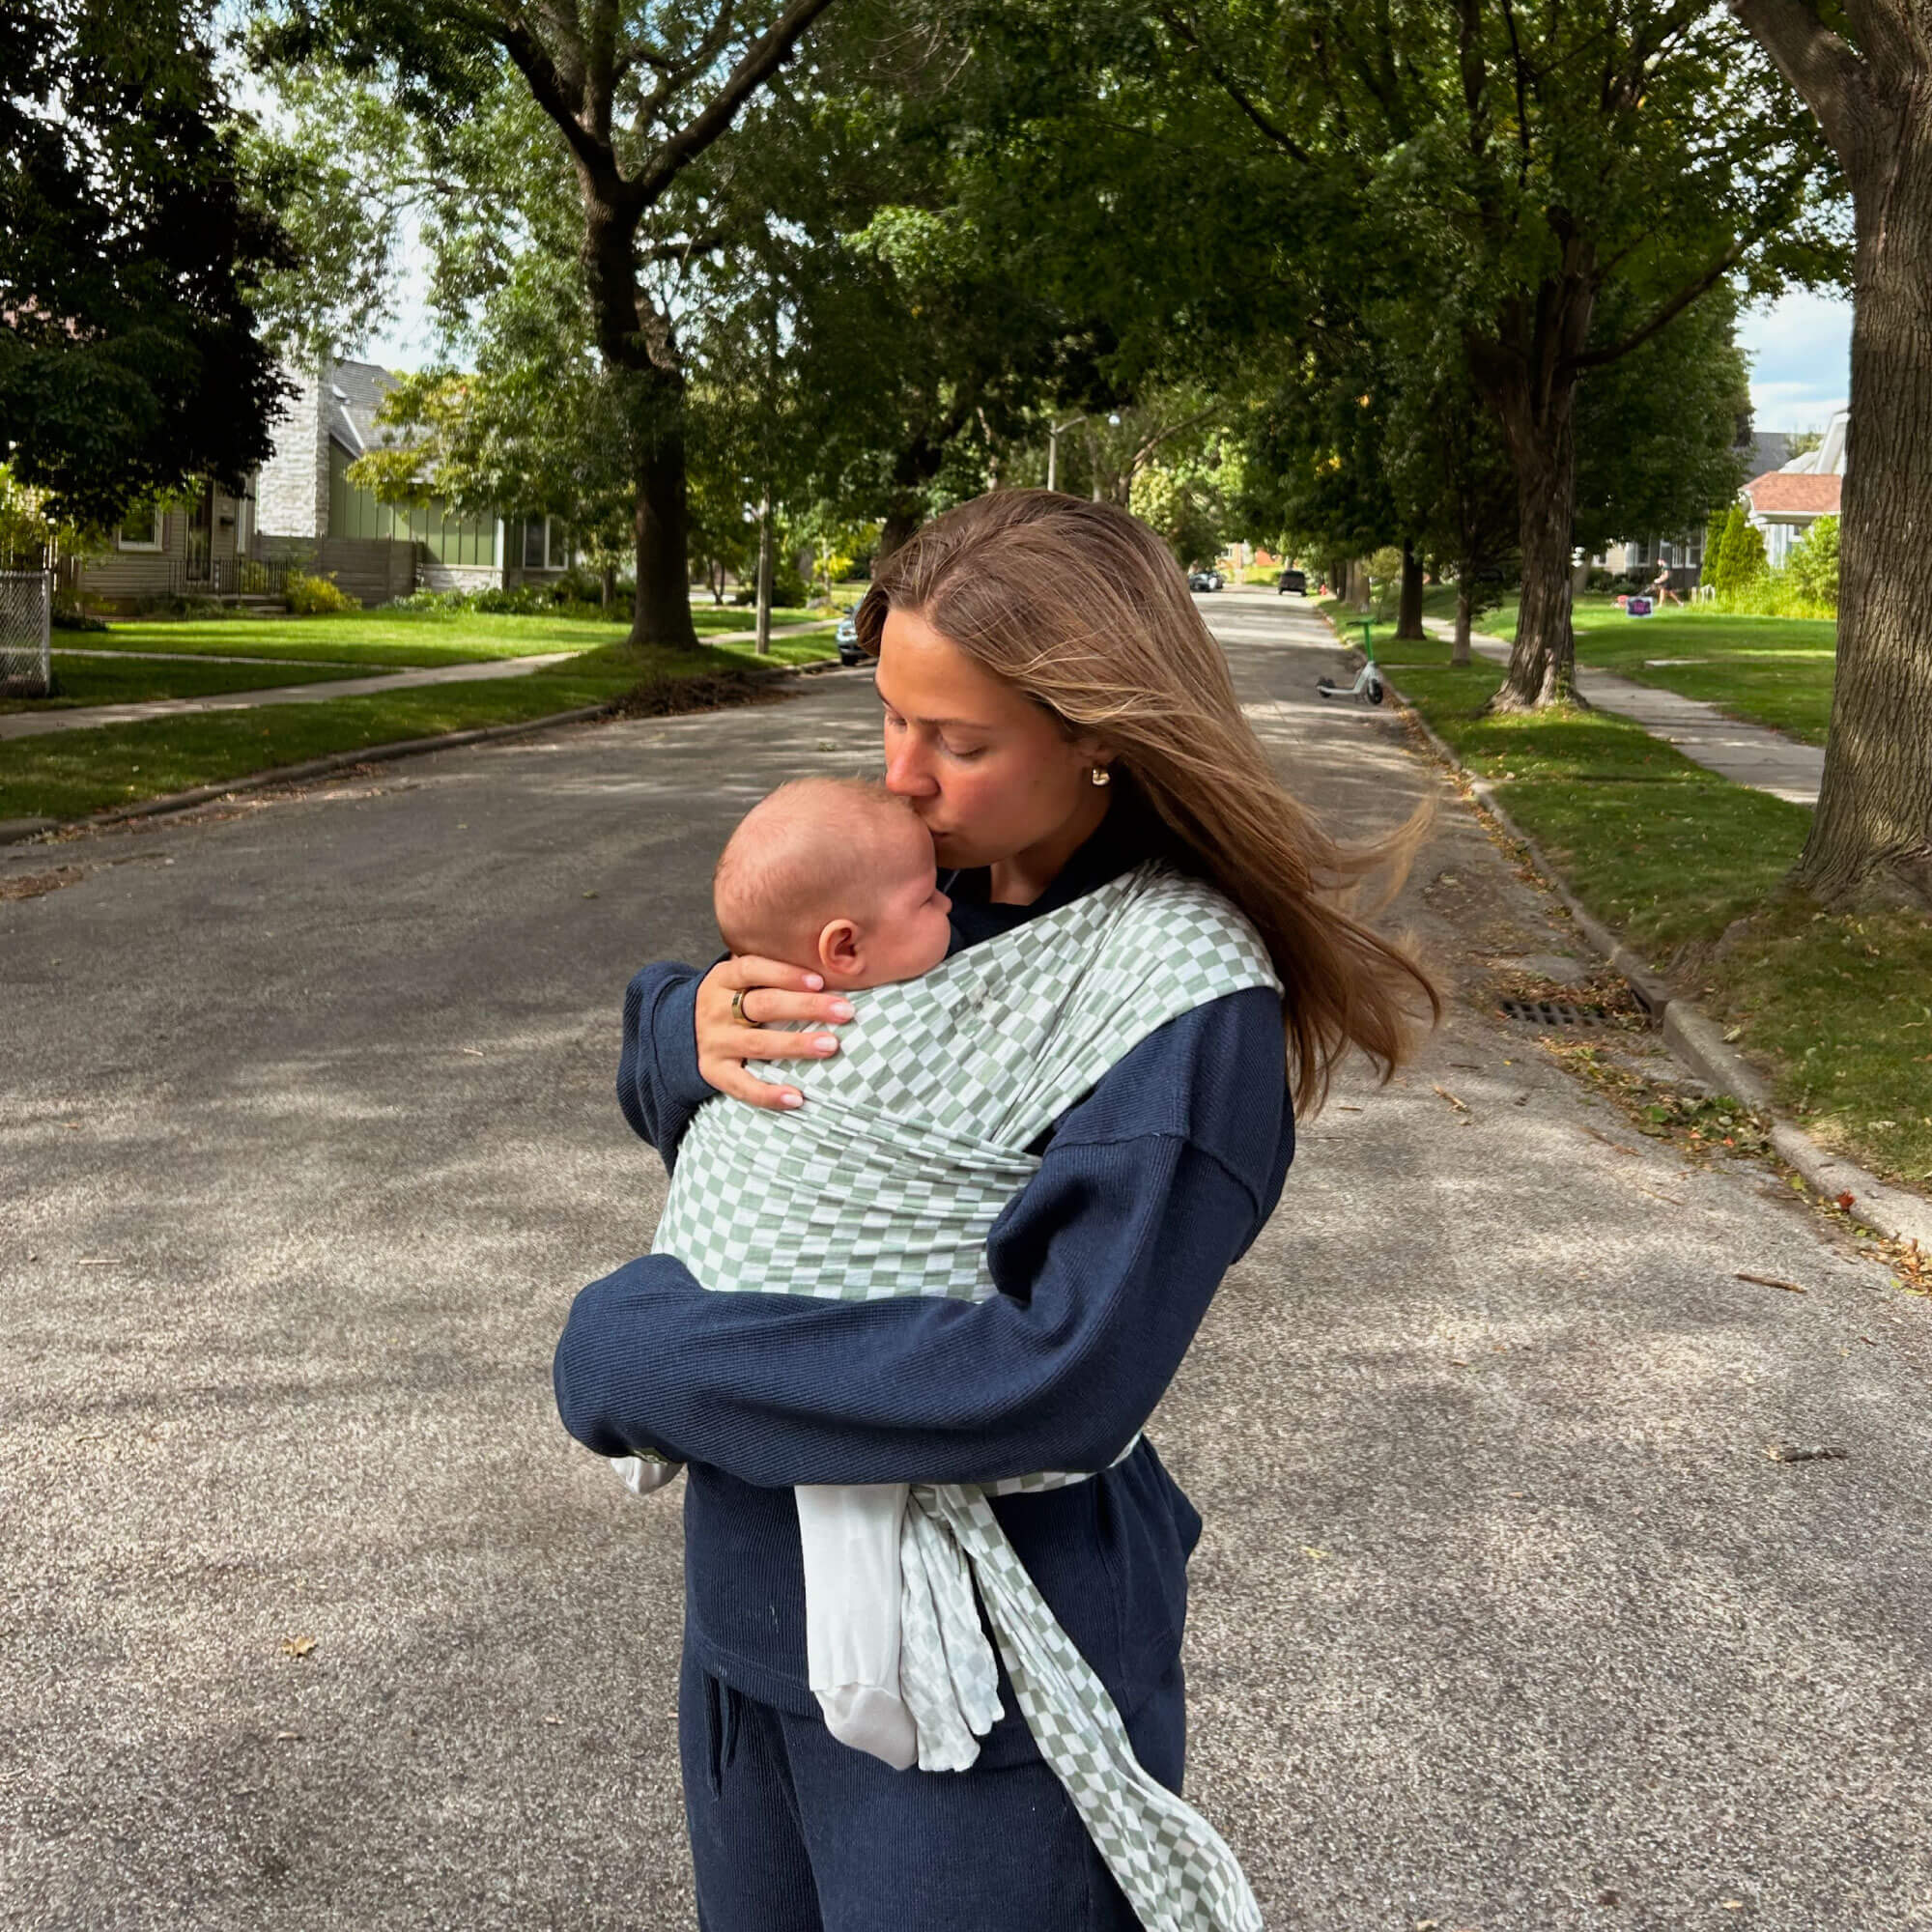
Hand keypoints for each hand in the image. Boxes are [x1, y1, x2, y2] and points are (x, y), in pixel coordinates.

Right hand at [695, 955, 852, 1109]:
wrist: (676, 1031)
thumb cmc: (727, 1000)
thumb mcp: (735, 979)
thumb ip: (768, 972)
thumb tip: (827, 967)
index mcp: (722, 979)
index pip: (753, 969)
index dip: (786, 974)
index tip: (819, 981)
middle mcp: (715, 1010)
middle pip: (763, 1005)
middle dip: (806, 1007)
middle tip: (844, 1011)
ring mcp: (714, 1043)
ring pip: (758, 1044)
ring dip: (796, 1044)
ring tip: (830, 1046)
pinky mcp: (714, 1072)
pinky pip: (742, 1086)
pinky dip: (769, 1094)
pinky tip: (797, 1098)